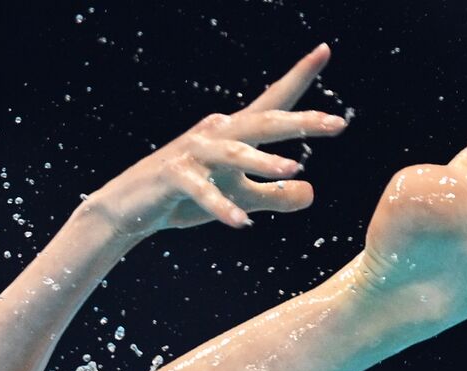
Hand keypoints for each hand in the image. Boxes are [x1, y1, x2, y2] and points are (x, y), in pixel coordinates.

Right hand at [85, 43, 346, 237]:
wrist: (130, 207)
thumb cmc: (183, 196)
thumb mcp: (237, 196)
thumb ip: (273, 195)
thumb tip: (312, 192)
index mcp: (232, 133)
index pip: (271, 103)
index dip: (298, 77)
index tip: (324, 51)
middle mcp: (214, 135)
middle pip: (261, 123)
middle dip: (298, 121)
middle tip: (337, 123)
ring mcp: (192, 154)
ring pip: (231, 152)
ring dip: (262, 161)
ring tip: (291, 170)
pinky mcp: (172, 177)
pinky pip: (200, 191)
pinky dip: (220, 206)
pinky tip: (241, 222)